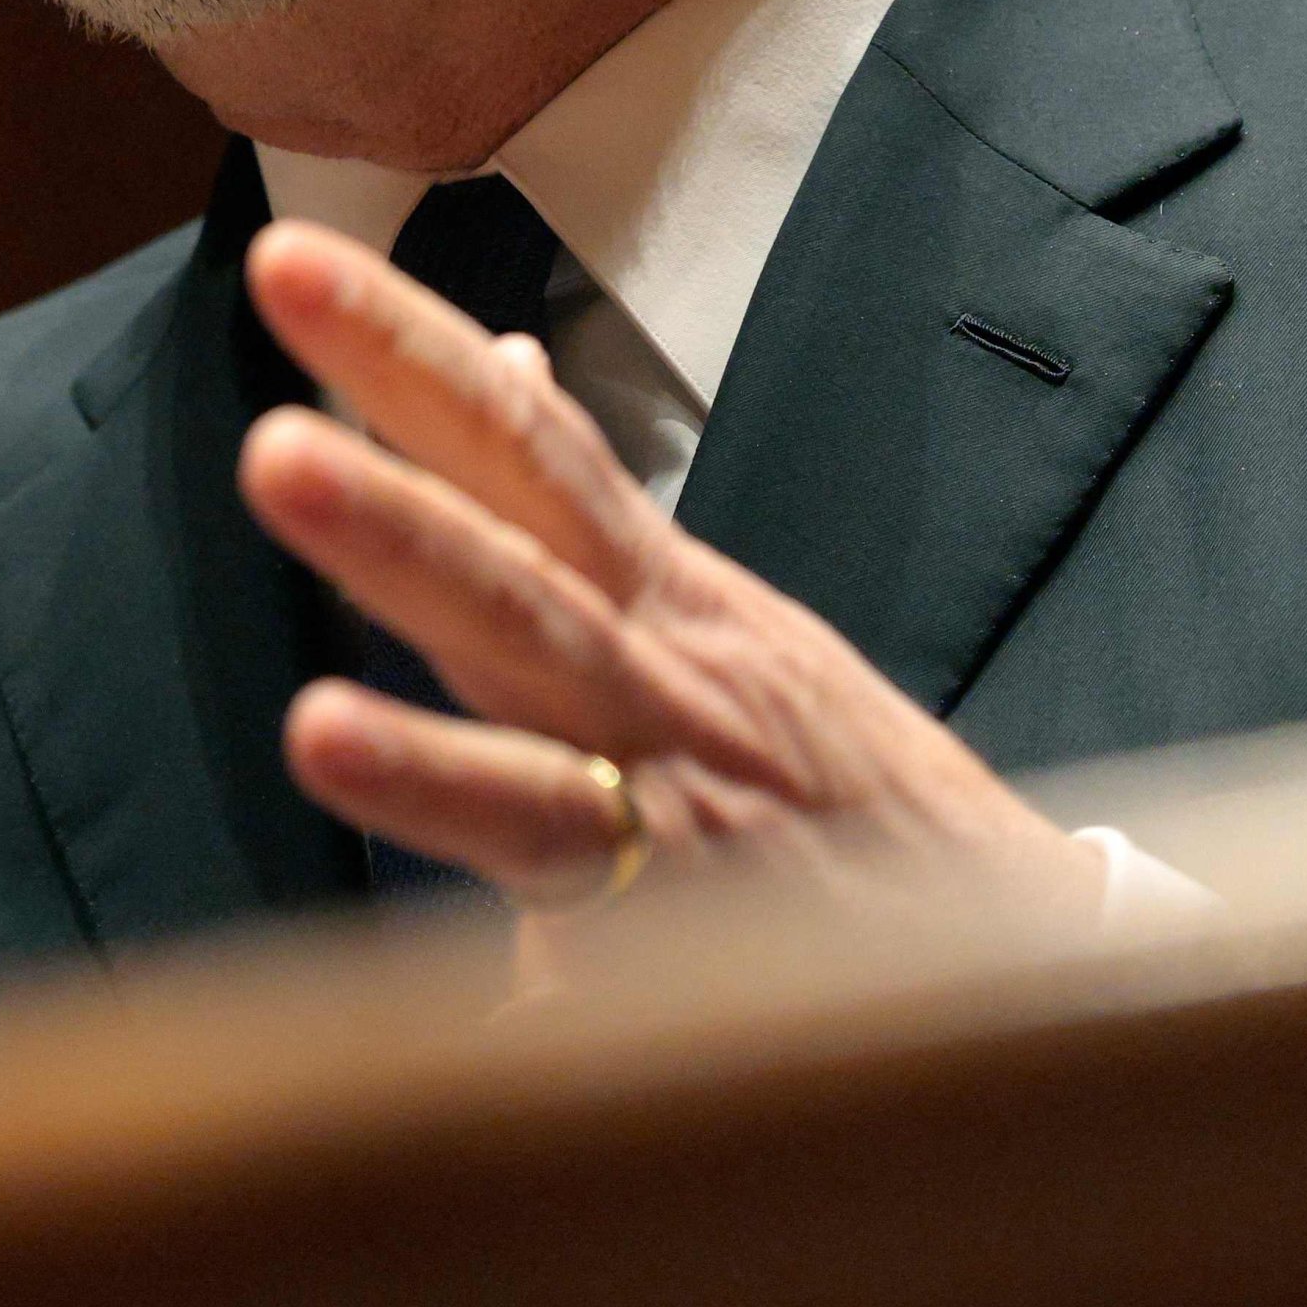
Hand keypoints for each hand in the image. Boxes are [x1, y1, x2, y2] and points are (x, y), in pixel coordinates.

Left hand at [233, 221, 1099, 955]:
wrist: (1033, 947)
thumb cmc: (832, 781)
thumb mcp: (720, 613)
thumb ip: (583, 511)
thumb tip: (499, 360)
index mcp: (657, 603)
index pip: (521, 450)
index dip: (407, 356)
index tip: (285, 260)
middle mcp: (670, 700)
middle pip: (524, 593)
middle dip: (397, 524)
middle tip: (273, 454)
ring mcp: (690, 843)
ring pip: (547, 796)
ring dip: (429, 769)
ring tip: (317, 732)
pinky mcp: (706, 984)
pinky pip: (596, 1005)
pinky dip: (535, 1021)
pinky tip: (460, 1045)